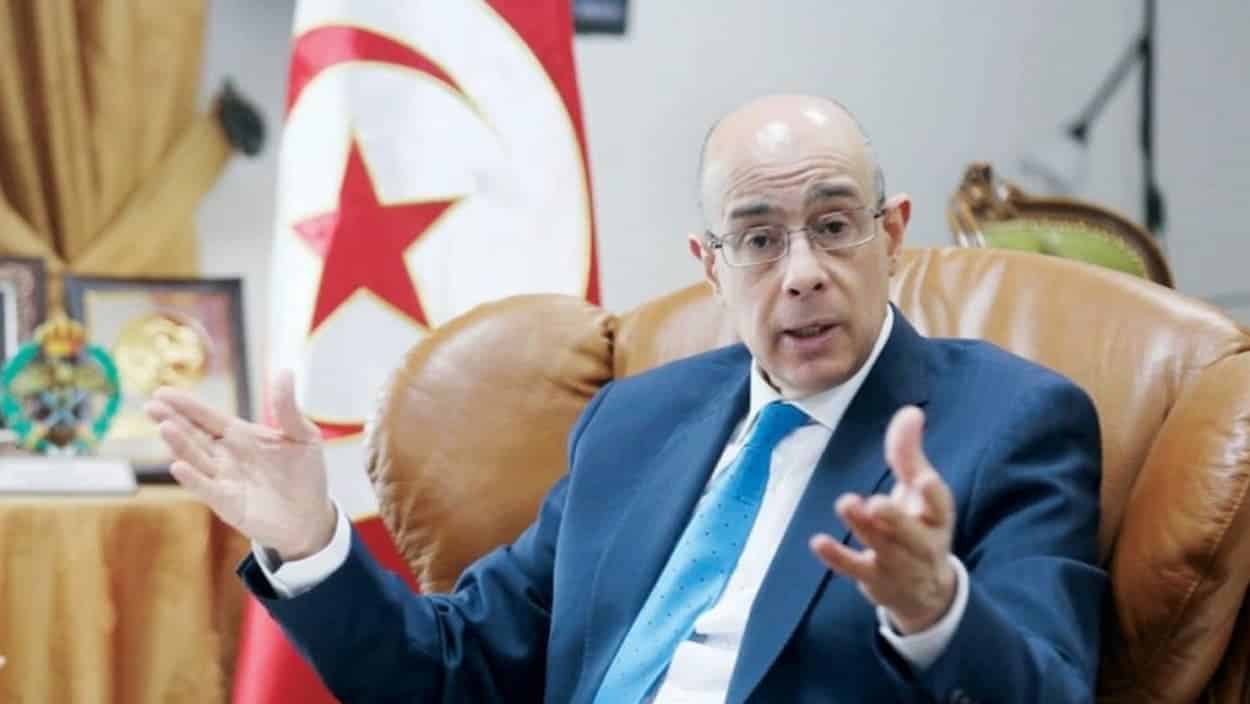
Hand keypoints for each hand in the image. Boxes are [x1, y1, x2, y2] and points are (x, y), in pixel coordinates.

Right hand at [145, 370, 335, 561]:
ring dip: (179, 445)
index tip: (162, 391)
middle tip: (151, 405)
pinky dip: (192, 478)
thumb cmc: (306, 474)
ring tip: (165, 427)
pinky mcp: (227, 503)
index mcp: (240, 436)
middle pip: (193, 435)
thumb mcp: (303, 436)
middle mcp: (226, 456)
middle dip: (172, 419)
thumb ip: (288, 408)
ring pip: (195, 459)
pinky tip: (178, 466)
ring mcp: (224, 480)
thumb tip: (284, 372)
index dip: (187, 405)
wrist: (313, 516)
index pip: (208, 417)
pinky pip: (206, 489)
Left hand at [809, 406, 956, 633]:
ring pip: (881, 547)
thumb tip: (911, 411)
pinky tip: (819, 542)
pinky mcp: (874, 578)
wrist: (926, 592)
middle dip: (895, 520)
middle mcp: (921, 542)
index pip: (939, 505)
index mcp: (936, 517)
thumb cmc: (919, 526)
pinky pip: (855, 568)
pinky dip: (837, 556)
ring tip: (846, 503)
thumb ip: (909, 452)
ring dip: (863, 527)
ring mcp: (898, 564)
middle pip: (910, 533)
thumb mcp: (918, 490)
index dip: (931, 493)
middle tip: (876, 503)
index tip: (923, 479)